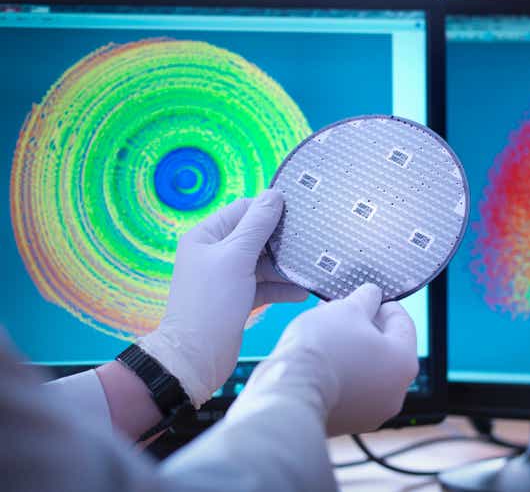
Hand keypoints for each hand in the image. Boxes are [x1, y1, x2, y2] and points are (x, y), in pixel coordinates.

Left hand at [139, 190, 307, 407]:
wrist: (197, 356)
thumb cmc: (211, 303)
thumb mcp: (236, 257)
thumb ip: (257, 225)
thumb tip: (274, 195)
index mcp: (206, 236)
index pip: (242, 210)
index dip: (268, 209)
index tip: (297, 210)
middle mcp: (215, 254)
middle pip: (255, 236)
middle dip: (281, 239)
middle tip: (309, 238)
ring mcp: (227, 277)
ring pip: (262, 262)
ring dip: (285, 266)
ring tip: (310, 266)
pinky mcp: (238, 298)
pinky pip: (264, 285)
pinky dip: (282, 287)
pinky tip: (302, 291)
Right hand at [229, 284, 418, 435]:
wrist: (290, 390)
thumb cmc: (323, 348)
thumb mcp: (347, 308)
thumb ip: (366, 299)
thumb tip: (371, 296)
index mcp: (404, 363)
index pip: (403, 324)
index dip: (384, 305)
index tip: (369, 297)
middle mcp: (395, 393)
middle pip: (386, 349)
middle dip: (366, 326)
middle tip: (345, 311)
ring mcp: (372, 412)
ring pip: (368, 371)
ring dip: (353, 349)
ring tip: (328, 331)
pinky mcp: (348, 422)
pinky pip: (351, 390)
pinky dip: (342, 372)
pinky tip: (322, 357)